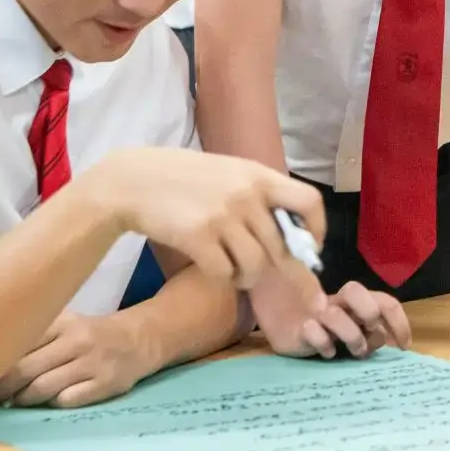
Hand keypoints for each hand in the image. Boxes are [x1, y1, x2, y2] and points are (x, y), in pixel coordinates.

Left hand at [0, 310, 158, 408]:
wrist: (140, 339)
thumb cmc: (91, 334)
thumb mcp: (66, 324)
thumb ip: (36, 338)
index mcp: (62, 323)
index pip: (19, 345)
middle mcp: (77, 341)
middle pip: (25, 370)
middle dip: (3, 388)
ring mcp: (92, 363)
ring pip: (42, 388)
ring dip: (23, 399)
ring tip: (16, 402)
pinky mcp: (105, 384)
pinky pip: (66, 401)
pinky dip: (51, 404)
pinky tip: (47, 402)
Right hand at [84, 148, 321, 288]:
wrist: (132, 181)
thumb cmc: (183, 178)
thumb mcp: (229, 173)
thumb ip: (259, 195)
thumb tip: (294, 232)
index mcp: (259, 174)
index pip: (310, 202)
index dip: (317, 230)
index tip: (309, 248)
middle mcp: (247, 194)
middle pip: (282, 247)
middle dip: (277, 268)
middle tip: (264, 272)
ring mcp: (223, 215)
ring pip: (257, 265)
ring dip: (248, 277)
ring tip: (235, 271)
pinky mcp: (198, 236)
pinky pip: (226, 272)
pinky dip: (224, 277)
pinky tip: (213, 267)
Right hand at [252, 270, 411, 359]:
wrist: (277, 316)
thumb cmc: (322, 327)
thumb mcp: (350, 329)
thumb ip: (367, 332)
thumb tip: (384, 340)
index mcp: (353, 302)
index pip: (383, 301)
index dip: (399, 322)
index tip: (405, 346)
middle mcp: (336, 303)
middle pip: (356, 291)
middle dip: (371, 313)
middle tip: (372, 334)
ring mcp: (314, 313)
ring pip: (336, 314)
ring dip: (352, 336)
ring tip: (353, 351)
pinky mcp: (296, 328)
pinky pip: (312, 331)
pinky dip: (323, 344)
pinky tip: (325, 353)